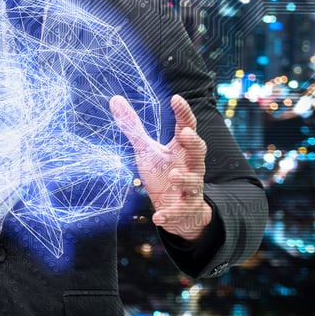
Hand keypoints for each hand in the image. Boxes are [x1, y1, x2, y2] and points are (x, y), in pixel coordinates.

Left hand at [110, 94, 211, 241]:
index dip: (183, 113)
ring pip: (194, 182)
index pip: (187, 127)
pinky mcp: (185, 209)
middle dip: (194, 142)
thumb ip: (133, 127)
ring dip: (185, 178)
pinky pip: (180, 211)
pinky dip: (169, 214)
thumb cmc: (163, 173)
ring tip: (174, 175)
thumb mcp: (146, 150)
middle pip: (199, 152)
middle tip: (185, 133)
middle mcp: (191, 166)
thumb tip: (115, 99)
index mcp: (182, 150)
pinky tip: (157, 217)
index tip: (176, 98)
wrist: (180, 210)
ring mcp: (190, 189)